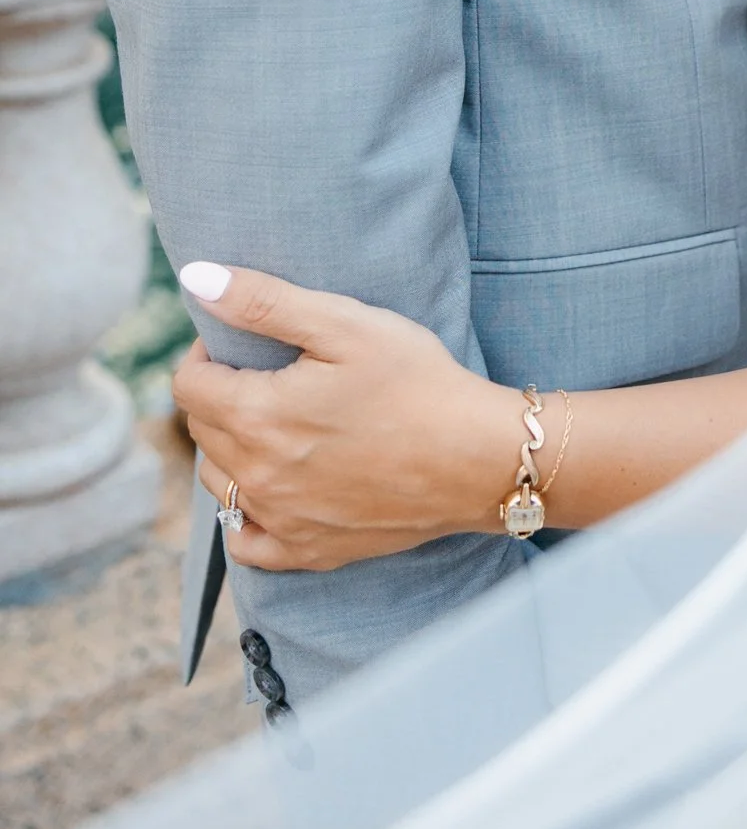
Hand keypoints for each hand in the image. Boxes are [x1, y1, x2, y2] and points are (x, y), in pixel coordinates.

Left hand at [173, 266, 515, 571]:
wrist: (477, 457)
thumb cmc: (417, 381)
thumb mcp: (345, 324)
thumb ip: (264, 301)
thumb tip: (195, 278)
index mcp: (257, 416)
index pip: (188, 384)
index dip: (207, 351)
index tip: (242, 339)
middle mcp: (256, 476)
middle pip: (201, 429)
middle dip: (221, 392)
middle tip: (269, 371)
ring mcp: (280, 520)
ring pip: (218, 480)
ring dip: (230, 446)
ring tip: (277, 420)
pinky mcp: (307, 550)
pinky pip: (244, 540)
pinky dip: (243, 513)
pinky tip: (272, 486)